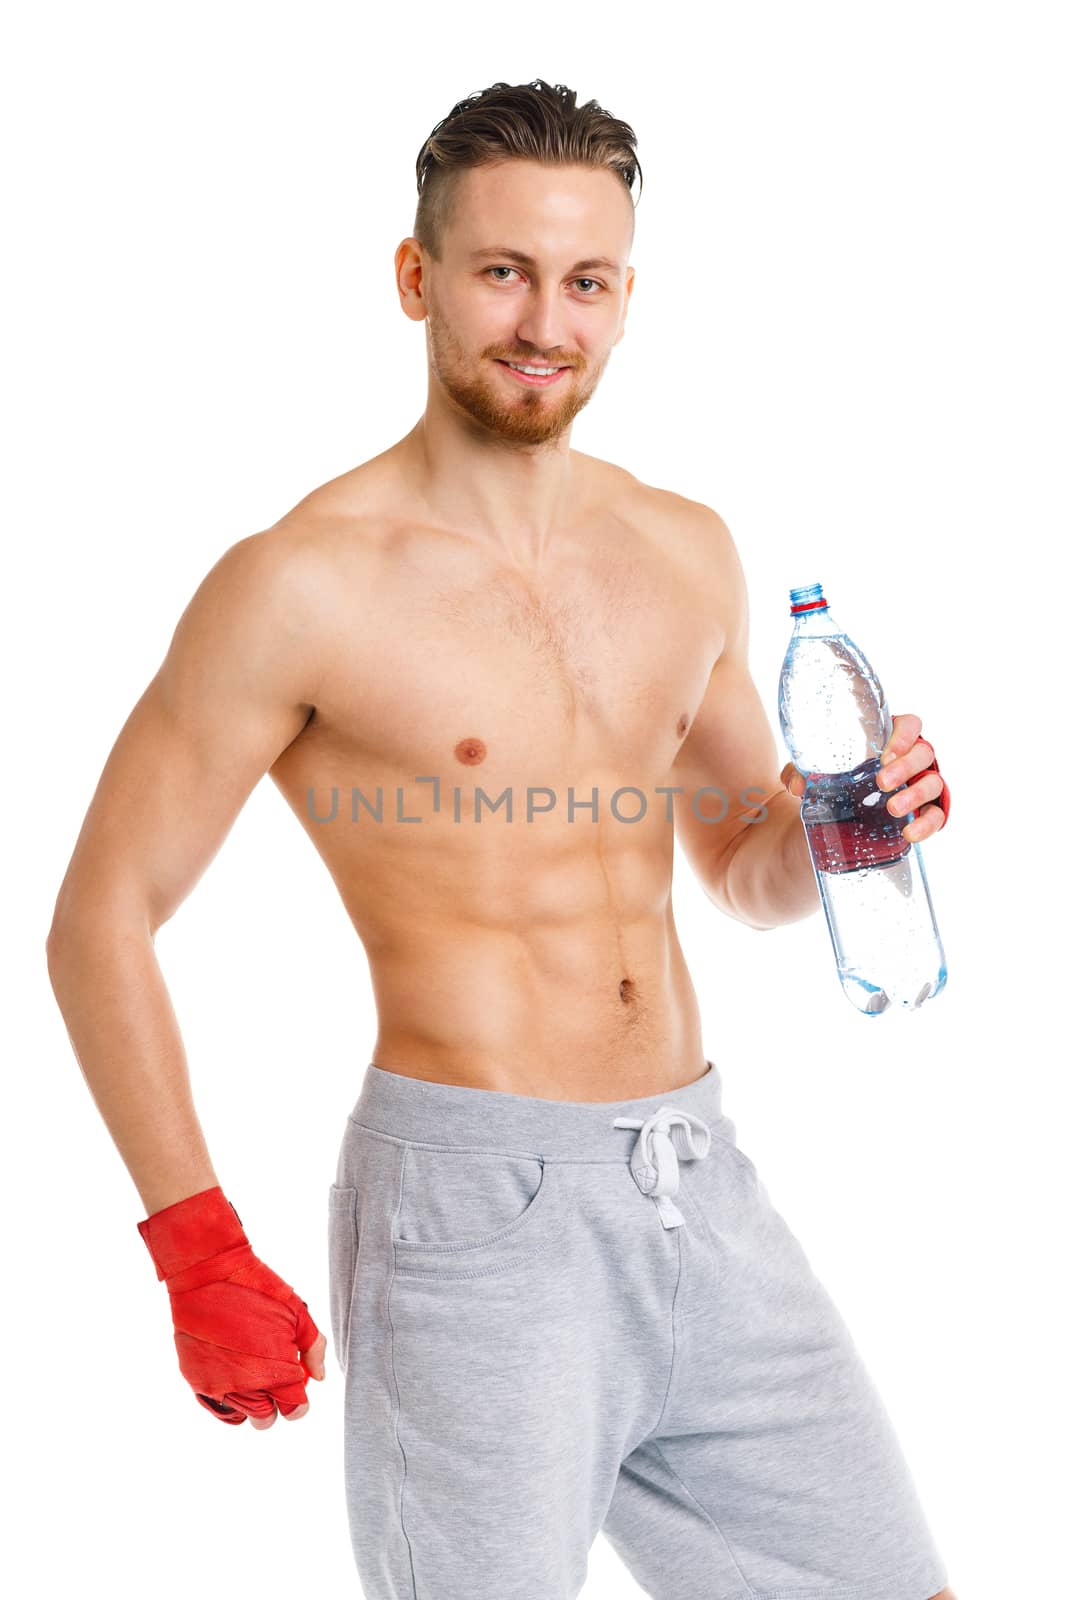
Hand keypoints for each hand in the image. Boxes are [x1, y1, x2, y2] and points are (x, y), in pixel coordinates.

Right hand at [137, 1186, 326, 1429]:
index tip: (296, 1385)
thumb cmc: (259, 1289)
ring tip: (251, 1369)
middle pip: (266, 1420)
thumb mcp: (298, 1312)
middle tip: (273, 1377)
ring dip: (251, 1401)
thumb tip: (318, 1378)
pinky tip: (234, 1377)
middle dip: (275, 1404)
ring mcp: (219, 1387)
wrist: (209, 1275)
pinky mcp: (197, 1382)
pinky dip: (229, 1401)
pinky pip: (218, 1409)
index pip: (295, 1411)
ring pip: (243, 1416)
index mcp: (277, 1373)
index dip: (299, 1401)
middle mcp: (247, 1387)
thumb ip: (314, 1349)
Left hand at [779, 713, 950, 842]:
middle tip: (882, 782)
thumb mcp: (819, 772)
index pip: (910, 725)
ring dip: (916, 794)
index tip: (886, 754)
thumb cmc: (839, 780)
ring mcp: (921, 785)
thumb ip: (802, 771)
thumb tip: (797, 783)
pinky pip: (937, 815)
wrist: (844, 816)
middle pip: (923, 753)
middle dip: (905, 766)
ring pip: (933, 783)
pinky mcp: (926, 811)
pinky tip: (909, 833)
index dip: (904, 735)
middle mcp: (911, 760)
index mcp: (890, 740)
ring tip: (893, 808)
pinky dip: (927, 824)